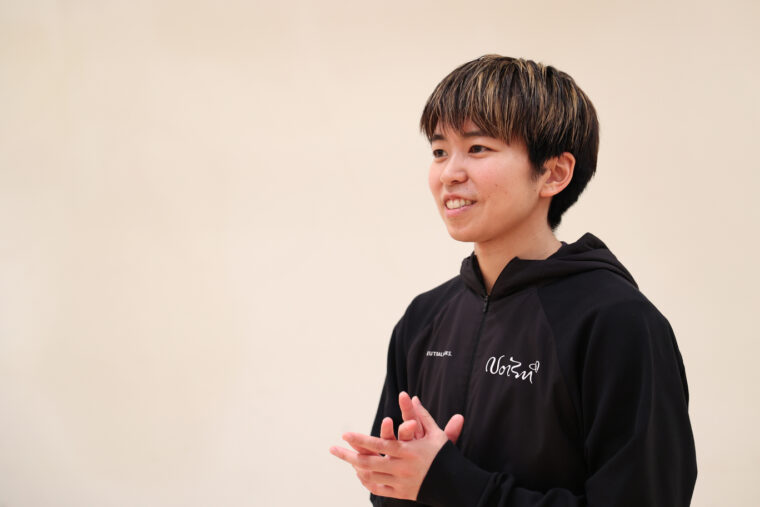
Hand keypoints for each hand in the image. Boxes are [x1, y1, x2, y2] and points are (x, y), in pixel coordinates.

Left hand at [330, 396, 462, 500]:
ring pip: (370, 476)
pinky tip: (359, 473)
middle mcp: (401, 467)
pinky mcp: (401, 493)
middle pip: (368, 463)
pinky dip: (366, 481)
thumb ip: (421, 415)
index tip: (346, 434)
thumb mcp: (435, 433)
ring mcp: (400, 482)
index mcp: (408, 451)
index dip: (361, 440)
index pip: (380, 444)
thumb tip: (412, 397)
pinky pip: (378, 488)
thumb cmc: (444, 456)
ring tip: (343, 458)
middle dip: (347, 456)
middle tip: (333, 449)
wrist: (455, 485)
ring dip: (354, 467)